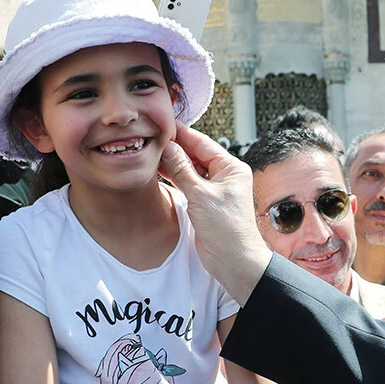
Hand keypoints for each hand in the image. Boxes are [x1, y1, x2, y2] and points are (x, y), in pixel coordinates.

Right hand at [159, 122, 272, 304]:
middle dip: (175, 147)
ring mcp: (214, 189)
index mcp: (231, 168)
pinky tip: (159, 169)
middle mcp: (224, 176)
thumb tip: (169, 148)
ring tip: (151, 151)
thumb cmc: (226, 228)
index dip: (183, 134)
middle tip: (152, 136)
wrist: (233, 260)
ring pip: (190, 169)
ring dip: (173, 162)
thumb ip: (182, 170)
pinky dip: (175, 177)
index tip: (164, 123)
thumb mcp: (201, 195)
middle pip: (196, 154)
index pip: (203, 143)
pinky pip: (188, 183)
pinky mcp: (205, 202)